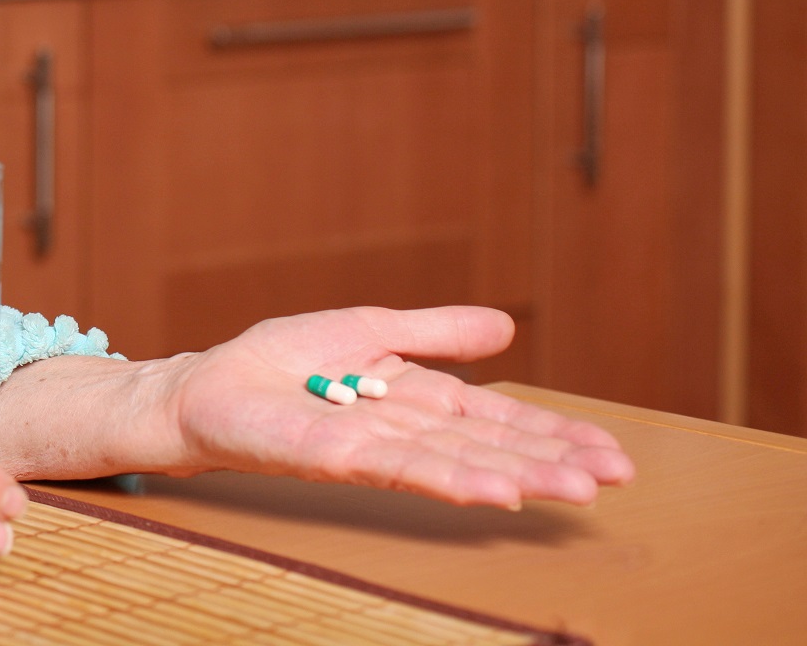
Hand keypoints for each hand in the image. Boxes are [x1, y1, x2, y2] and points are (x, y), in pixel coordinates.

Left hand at [0, 306, 634, 508]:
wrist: (203, 388)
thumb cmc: (276, 364)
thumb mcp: (368, 330)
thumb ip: (434, 332)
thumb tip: (506, 328)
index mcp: (411, 400)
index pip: (492, 419)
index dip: (549, 434)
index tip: (610, 451)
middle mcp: (398, 431)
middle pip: (486, 446)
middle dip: (550, 461)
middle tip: (615, 478)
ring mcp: (367, 447)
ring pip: (454, 463)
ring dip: (515, 476)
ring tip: (571, 490)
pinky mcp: (330, 455)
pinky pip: (396, 466)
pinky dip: (446, 477)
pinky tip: (491, 490)